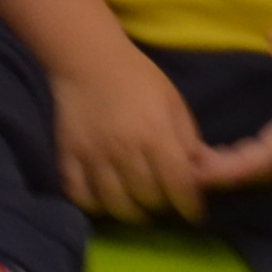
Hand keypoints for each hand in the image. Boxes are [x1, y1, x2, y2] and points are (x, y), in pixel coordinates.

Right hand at [50, 49, 214, 223]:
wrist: (88, 59)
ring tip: (139, 206)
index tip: (193, 212)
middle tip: (165, 202)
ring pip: (115, 205)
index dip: (190, 205)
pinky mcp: (68, 156)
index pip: (178, 185)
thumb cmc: (139, 79)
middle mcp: (124, 150)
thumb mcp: (174, 103)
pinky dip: (95, 206)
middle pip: (148, 199)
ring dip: (132, 212)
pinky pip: (80, 197)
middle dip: (163, 206)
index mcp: (155, 134)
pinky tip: (107, 200)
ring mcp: (93, 156)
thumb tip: (203, 176)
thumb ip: (189, 142)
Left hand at [195, 33, 271, 190]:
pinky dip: (232, 165)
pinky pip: (257, 164)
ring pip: (252, 172)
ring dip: (221, 171)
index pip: (260, 159)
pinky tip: (208, 158)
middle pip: (249, 173)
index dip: (229, 168)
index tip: (198, 169)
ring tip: (182, 162)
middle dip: (215, 173)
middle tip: (175, 165)